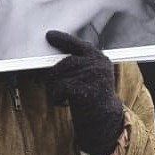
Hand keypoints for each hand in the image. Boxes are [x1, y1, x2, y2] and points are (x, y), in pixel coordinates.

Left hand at [44, 30, 126, 154]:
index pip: (78, 44)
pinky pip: (57, 88)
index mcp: (99, 58)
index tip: (49, 35)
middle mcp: (97, 63)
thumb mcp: (90, 76)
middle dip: (53, 76)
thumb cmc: (93, 97)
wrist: (104, 119)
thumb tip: (52, 56)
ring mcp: (91, 75)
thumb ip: (78, 64)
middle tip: (53, 87)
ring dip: (53, 88)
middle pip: (63, 63)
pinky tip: (63, 102)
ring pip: (57, 75)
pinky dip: (55, 97)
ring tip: (61, 96)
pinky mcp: (83, 87)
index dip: (63, 39)